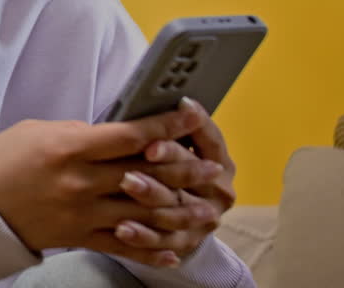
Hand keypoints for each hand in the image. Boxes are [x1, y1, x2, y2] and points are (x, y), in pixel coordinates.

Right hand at [0, 107, 216, 267]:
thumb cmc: (1, 160)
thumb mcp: (38, 131)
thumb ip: (81, 133)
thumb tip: (119, 135)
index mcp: (69, 148)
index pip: (130, 134)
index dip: (166, 124)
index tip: (191, 114)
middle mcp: (80, 182)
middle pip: (146, 173)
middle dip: (184, 167)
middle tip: (210, 163)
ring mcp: (82, 213)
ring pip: (144, 212)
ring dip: (180, 209)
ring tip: (205, 206)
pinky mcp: (79, 237)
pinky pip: (125, 245)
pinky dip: (152, 248)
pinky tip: (176, 247)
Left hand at [108, 97, 236, 259]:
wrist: (178, 209)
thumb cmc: (167, 163)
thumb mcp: (171, 141)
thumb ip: (164, 127)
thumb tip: (154, 101)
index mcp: (219, 159)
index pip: (207, 142)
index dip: (183, 132)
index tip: (155, 136)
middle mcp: (218, 191)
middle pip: (190, 176)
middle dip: (162, 168)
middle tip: (134, 161)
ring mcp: (204, 220)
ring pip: (176, 211)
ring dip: (151, 198)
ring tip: (126, 186)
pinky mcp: (186, 242)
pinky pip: (164, 241)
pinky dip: (144, 237)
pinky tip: (124, 229)